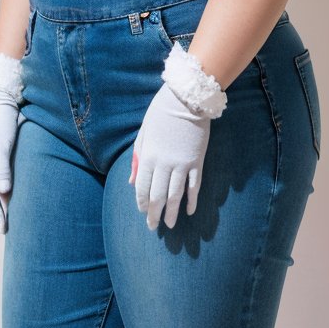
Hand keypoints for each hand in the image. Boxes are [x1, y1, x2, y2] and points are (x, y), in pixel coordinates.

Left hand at [129, 80, 210, 229]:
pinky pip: (194, 186)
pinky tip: (190, 211)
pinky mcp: (197, 161)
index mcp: (148, 156)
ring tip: (169, 225)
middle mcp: (164, 164)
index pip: (143, 187)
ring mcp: (182, 164)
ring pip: (175, 195)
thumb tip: (132, 182)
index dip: (143, 202)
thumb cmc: (161, 113)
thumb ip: (137, 158)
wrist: (187, 100)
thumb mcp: (144, 134)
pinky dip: (192, 200)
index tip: (144, 213)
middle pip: (158, 196)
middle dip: (154, 214)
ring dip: (172, 212)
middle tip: (154, 227)